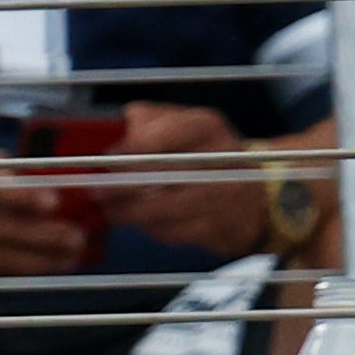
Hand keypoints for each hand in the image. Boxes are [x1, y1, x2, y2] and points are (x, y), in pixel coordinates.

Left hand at [92, 101, 276, 258]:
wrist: (258, 192)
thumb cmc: (201, 153)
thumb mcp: (179, 123)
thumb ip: (145, 120)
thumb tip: (114, 134)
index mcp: (208, 126)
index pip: (168, 133)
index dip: (134, 147)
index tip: (106, 157)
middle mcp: (223, 159)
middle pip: (168, 174)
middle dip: (125, 185)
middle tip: (96, 191)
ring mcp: (228, 197)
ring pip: (171, 209)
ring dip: (133, 212)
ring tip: (109, 210)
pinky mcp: (226, 229)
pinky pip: (182, 233)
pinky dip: (154, 229)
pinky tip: (139, 222)